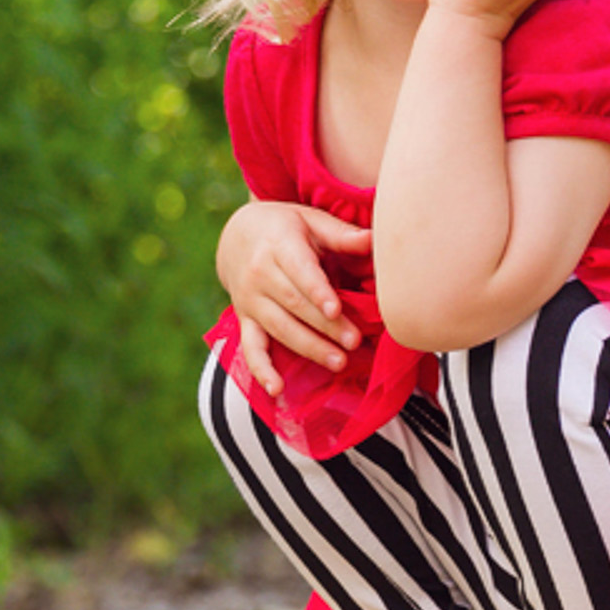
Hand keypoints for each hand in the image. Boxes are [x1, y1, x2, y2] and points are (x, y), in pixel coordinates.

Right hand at [217, 202, 372, 398]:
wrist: (236, 235)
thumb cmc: (284, 227)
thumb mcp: (309, 220)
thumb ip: (340, 233)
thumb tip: (373, 239)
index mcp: (279, 245)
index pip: (299, 271)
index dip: (317, 291)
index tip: (336, 309)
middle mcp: (259, 274)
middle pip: (294, 304)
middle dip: (324, 326)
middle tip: (354, 341)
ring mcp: (250, 300)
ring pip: (279, 328)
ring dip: (309, 348)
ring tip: (338, 362)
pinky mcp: (245, 320)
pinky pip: (251, 348)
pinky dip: (261, 370)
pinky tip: (277, 390)